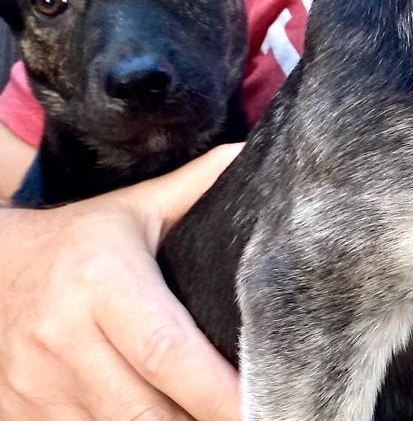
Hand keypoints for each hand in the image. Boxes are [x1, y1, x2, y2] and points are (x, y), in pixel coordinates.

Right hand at [0, 144, 242, 419]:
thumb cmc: (81, 236)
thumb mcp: (136, 205)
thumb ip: (195, 184)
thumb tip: (249, 151)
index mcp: (103, 280)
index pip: (166, 348)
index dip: (214, 388)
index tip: (257, 403)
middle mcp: (63, 336)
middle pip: (144, 410)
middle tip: (252, 418)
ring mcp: (34, 384)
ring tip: (206, 420)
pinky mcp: (17, 414)